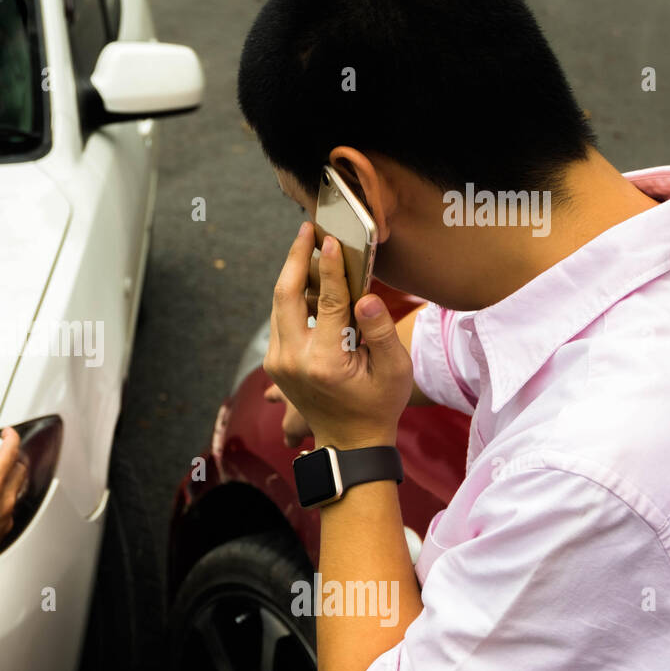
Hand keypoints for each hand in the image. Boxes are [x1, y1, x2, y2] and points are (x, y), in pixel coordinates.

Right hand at [0, 428, 26, 591]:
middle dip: (12, 459)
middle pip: (19, 471)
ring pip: (14, 492)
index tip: (10, 433)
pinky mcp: (0, 533)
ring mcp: (5, 519)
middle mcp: (4, 501)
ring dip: (6, 482)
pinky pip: (5, 511)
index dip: (12, 437)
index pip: (10, 452)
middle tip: (3, 454)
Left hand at [263, 222, 411, 449]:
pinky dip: (291, 295)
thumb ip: (380, 331)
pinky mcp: (275, 361)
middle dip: (295, 258)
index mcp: (324, 362)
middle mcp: (293, 360)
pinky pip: (280, 318)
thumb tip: (365, 296)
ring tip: (306, 245)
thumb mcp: (394, 371)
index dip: (329, 267)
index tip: (329, 238)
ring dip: (291, 273)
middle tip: (306, 229)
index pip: (326, 302)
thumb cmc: (378, 405)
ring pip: (278, 304)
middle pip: (285, 295)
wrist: (349, 442)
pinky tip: (306, 278)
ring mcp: (279, 362)